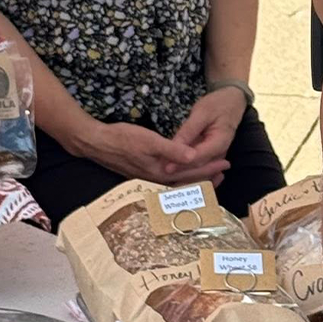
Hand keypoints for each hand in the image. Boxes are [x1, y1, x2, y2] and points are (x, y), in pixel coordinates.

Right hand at [79, 121, 229, 185]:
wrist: (97, 142)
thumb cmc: (122, 139)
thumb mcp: (149, 140)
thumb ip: (172, 150)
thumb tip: (194, 156)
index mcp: (161, 173)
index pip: (192, 173)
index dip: (210, 167)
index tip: (225, 163)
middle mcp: (157, 180)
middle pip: (188, 182)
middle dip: (208, 176)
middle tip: (225, 170)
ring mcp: (150, 178)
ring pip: (180, 182)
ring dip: (197, 177)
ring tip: (213, 174)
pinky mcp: (145, 173)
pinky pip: (172, 179)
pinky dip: (184, 176)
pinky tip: (186, 171)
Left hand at [166, 89, 246, 176]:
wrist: (232, 103)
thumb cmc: (217, 104)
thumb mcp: (202, 112)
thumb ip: (189, 131)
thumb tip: (174, 147)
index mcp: (219, 142)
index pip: (199, 158)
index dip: (182, 163)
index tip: (166, 167)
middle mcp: (219, 154)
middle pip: (198, 168)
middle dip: (179, 171)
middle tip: (159, 173)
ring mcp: (216, 157)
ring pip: (198, 169)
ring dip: (182, 173)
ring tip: (162, 174)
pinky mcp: (210, 156)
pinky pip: (198, 165)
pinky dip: (186, 169)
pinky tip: (172, 170)